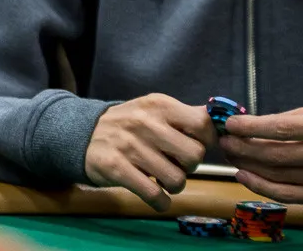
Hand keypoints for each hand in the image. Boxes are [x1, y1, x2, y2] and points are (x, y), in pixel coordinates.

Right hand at [84, 94, 213, 210]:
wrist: (82, 133)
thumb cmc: (128, 124)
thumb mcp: (154, 110)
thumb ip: (187, 116)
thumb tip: (224, 123)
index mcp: (158, 105)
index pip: (203, 126)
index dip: (206, 141)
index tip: (195, 146)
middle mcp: (144, 122)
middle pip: (194, 156)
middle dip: (189, 166)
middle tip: (174, 163)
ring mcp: (128, 145)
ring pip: (177, 180)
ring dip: (173, 185)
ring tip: (161, 178)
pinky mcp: (115, 167)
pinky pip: (154, 195)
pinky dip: (160, 201)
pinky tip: (155, 195)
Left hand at [221, 107, 302, 202]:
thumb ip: (284, 120)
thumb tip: (246, 124)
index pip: (281, 129)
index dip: (252, 126)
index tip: (230, 123)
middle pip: (275, 155)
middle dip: (242, 147)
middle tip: (224, 140)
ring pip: (277, 176)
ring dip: (247, 165)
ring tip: (229, 154)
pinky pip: (287, 195)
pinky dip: (260, 187)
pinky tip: (242, 175)